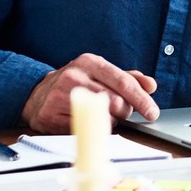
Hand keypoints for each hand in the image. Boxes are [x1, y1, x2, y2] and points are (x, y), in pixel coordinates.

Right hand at [20, 54, 159, 134]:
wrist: (37, 95)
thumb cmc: (75, 84)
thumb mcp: (100, 74)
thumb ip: (127, 78)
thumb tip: (151, 85)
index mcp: (90, 62)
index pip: (123, 82)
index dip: (141, 99)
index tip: (152, 113)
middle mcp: (75, 75)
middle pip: (115, 101)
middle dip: (125, 112)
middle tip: (122, 113)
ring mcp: (61, 95)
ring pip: (101, 116)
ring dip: (109, 121)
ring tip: (101, 115)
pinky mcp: (50, 115)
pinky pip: (83, 128)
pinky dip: (89, 128)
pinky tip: (85, 120)